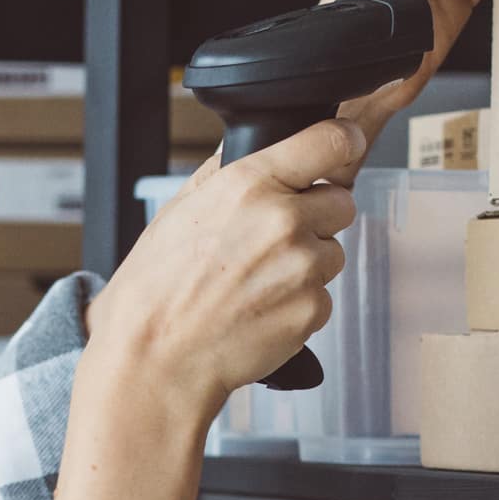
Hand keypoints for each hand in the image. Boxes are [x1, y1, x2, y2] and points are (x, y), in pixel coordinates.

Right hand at [85, 116, 364, 425]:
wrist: (157, 358)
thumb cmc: (156, 290)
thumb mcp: (179, 210)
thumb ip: (225, 174)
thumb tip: (255, 150)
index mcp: (249, 185)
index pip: (330, 141)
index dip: (341, 143)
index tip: (342, 147)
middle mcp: (283, 220)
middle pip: (341, 202)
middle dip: (317, 217)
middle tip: (273, 241)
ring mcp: (302, 267)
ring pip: (332, 252)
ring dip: (307, 264)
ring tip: (257, 283)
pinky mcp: (313, 308)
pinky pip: (323, 296)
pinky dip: (299, 303)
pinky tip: (260, 309)